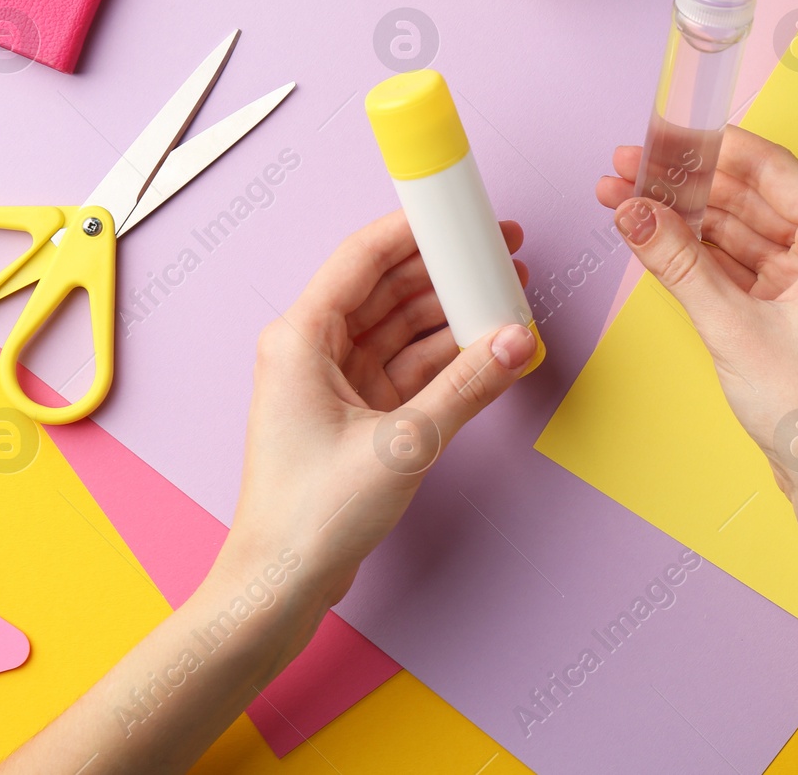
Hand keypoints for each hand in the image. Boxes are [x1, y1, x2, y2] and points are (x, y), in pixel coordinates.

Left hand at [213, 209, 537, 626]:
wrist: (280, 585)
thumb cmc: (310, 517)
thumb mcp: (403, 444)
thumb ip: (467, 386)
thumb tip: (516, 341)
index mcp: (300, 338)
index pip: (363, 256)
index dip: (417, 228)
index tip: (463, 213)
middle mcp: (311, 350)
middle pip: (386, 287)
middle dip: (444, 270)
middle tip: (500, 255)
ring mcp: (332, 382)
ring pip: (400, 327)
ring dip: (450, 315)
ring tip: (506, 300)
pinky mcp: (352, 413)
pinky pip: (405, 366)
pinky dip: (444, 358)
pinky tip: (486, 349)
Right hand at [597, 126, 797, 506]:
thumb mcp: (732, 327)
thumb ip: (678, 262)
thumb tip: (633, 211)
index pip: (770, 168)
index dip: (708, 147)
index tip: (661, 135)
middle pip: (752, 196)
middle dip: (687, 185)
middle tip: (628, 170)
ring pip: (744, 231)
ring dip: (688, 219)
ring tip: (628, 201)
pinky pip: (746, 266)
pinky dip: (705, 256)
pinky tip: (660, 241)